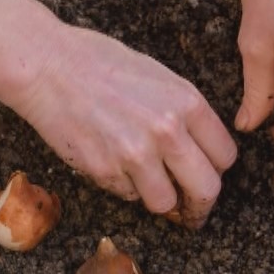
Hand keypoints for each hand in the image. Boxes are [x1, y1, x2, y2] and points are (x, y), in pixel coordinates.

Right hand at [0, 0, 237, 226]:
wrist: (48, 67)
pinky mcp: (106, 171)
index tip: (208, 176)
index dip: (216, 170)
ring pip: (166, 203)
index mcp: (187, 102)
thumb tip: (198, 147)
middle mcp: (168, 131)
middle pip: (207, 189)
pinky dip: (124, 187)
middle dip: (200, 205)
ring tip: (146, 186)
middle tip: (192, 210)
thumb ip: (183, 112)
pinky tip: (111, 162)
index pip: (225, 156)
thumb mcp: (157, 76)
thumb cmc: (98, 63)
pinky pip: (128, 195)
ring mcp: (136, 155)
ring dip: (159, 200)